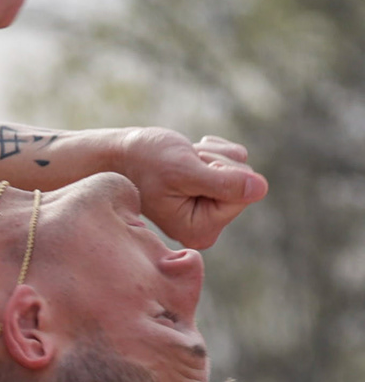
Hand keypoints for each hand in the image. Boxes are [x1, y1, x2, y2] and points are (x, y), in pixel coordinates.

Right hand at [119, 127, 266, 249]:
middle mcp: (206, 227)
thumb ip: (223, 183)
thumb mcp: (184, 171)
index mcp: (200, 231)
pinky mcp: (211, 193)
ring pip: (240, 169)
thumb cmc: (145, 163)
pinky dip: (213, 151)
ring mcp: (209, 210)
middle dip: (216, 163)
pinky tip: (187, 158)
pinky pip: (234, 162)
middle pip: (244, 183)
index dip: (219, 172)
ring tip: (179, 163)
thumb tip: (262, 189)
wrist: (120, 155)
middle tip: (181, 166)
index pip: (242, 196)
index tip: (188, 172)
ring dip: (212, 155)